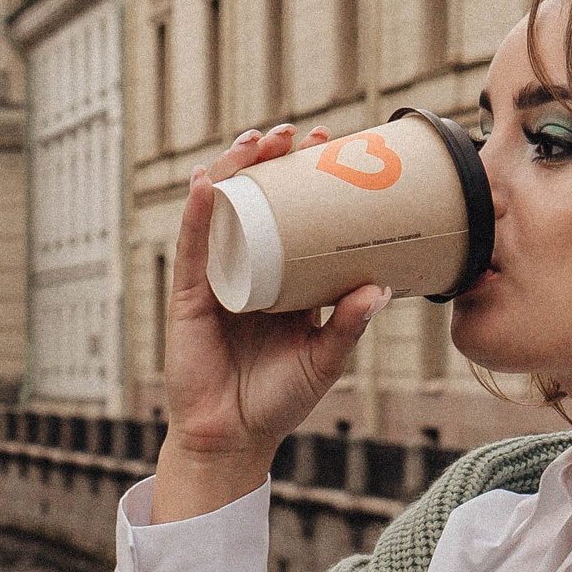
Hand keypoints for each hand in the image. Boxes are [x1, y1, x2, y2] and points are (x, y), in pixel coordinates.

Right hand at [153, 123, 389, 522]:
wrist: (233, 438)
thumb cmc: (279, 400)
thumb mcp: (324, 360)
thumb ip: (347, 326)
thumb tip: (381, 288)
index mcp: (286, 278)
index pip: (297, 214)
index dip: (308, 177)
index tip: (331, 143)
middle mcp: (250, 268)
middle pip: (258, 200)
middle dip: (272, 161)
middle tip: (296, 133)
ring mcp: (217, 277)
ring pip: (223, 211)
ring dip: (235, 170)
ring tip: (255, 142)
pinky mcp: (189, 294)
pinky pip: (192, 246)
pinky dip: (197, 213)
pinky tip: (205, 183)